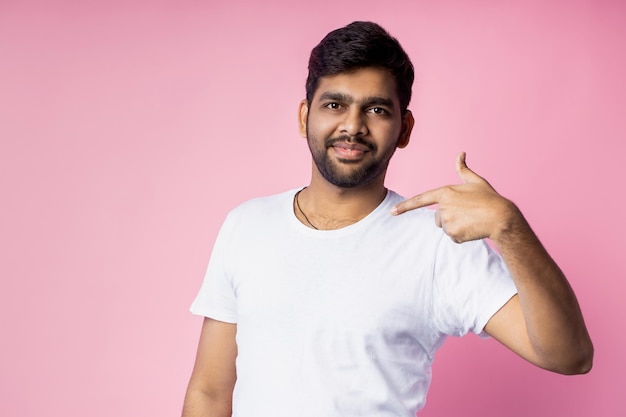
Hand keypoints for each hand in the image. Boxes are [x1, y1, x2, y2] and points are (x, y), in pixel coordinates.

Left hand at [391, 152, 518, 242]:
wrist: (501, 217)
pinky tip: (472, 229)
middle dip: (450, 218)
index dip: (405, 206)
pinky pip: (453, 237)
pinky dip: (462, 236)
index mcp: (445, 192)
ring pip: (445, 227)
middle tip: (468, 214)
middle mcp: (443, 206)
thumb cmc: (490, 198)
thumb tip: (460, 153)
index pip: (421, 199)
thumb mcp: (476, 182)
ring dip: (456, 227)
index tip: (392, 212)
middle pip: (438, 217)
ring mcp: (447, 221)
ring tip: (471, 220)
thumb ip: (463, 169)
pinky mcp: (452, 234)